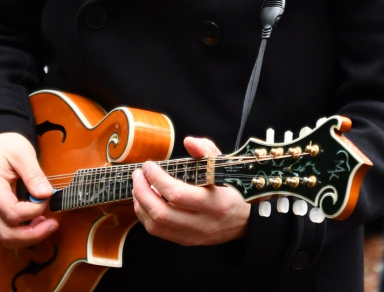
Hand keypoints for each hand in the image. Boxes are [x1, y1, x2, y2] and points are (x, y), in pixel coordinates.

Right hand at [0, 132, 56, 248]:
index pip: (11, 212)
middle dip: (33, 234)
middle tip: (53, 224)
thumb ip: (33, 174)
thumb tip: (46, 194)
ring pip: (6, 238)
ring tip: (48, 224)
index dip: (34, 211)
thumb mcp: (21, 152)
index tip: (47, 197)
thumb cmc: (3, 147)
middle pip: (7, 234)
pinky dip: (24, 232)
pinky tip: (38, 222)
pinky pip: (7, 232)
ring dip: (29, 236)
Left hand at [132, 136, 249, 246]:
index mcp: (215, 203)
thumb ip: (207, 151)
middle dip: (142, 192)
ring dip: (141, 205)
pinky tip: (145, 202)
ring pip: (156, 225)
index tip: (149, 166)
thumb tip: (188, 141)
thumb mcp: (225, 167)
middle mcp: (203, 223)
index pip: (177, 194)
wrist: (246, 222)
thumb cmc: (234, 191)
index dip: (158, 179)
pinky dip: (146, 216)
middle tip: (138, 175)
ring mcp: (193, 235)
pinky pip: (159, 232)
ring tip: (138, 187)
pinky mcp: (186, 241)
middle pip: (161, 213)